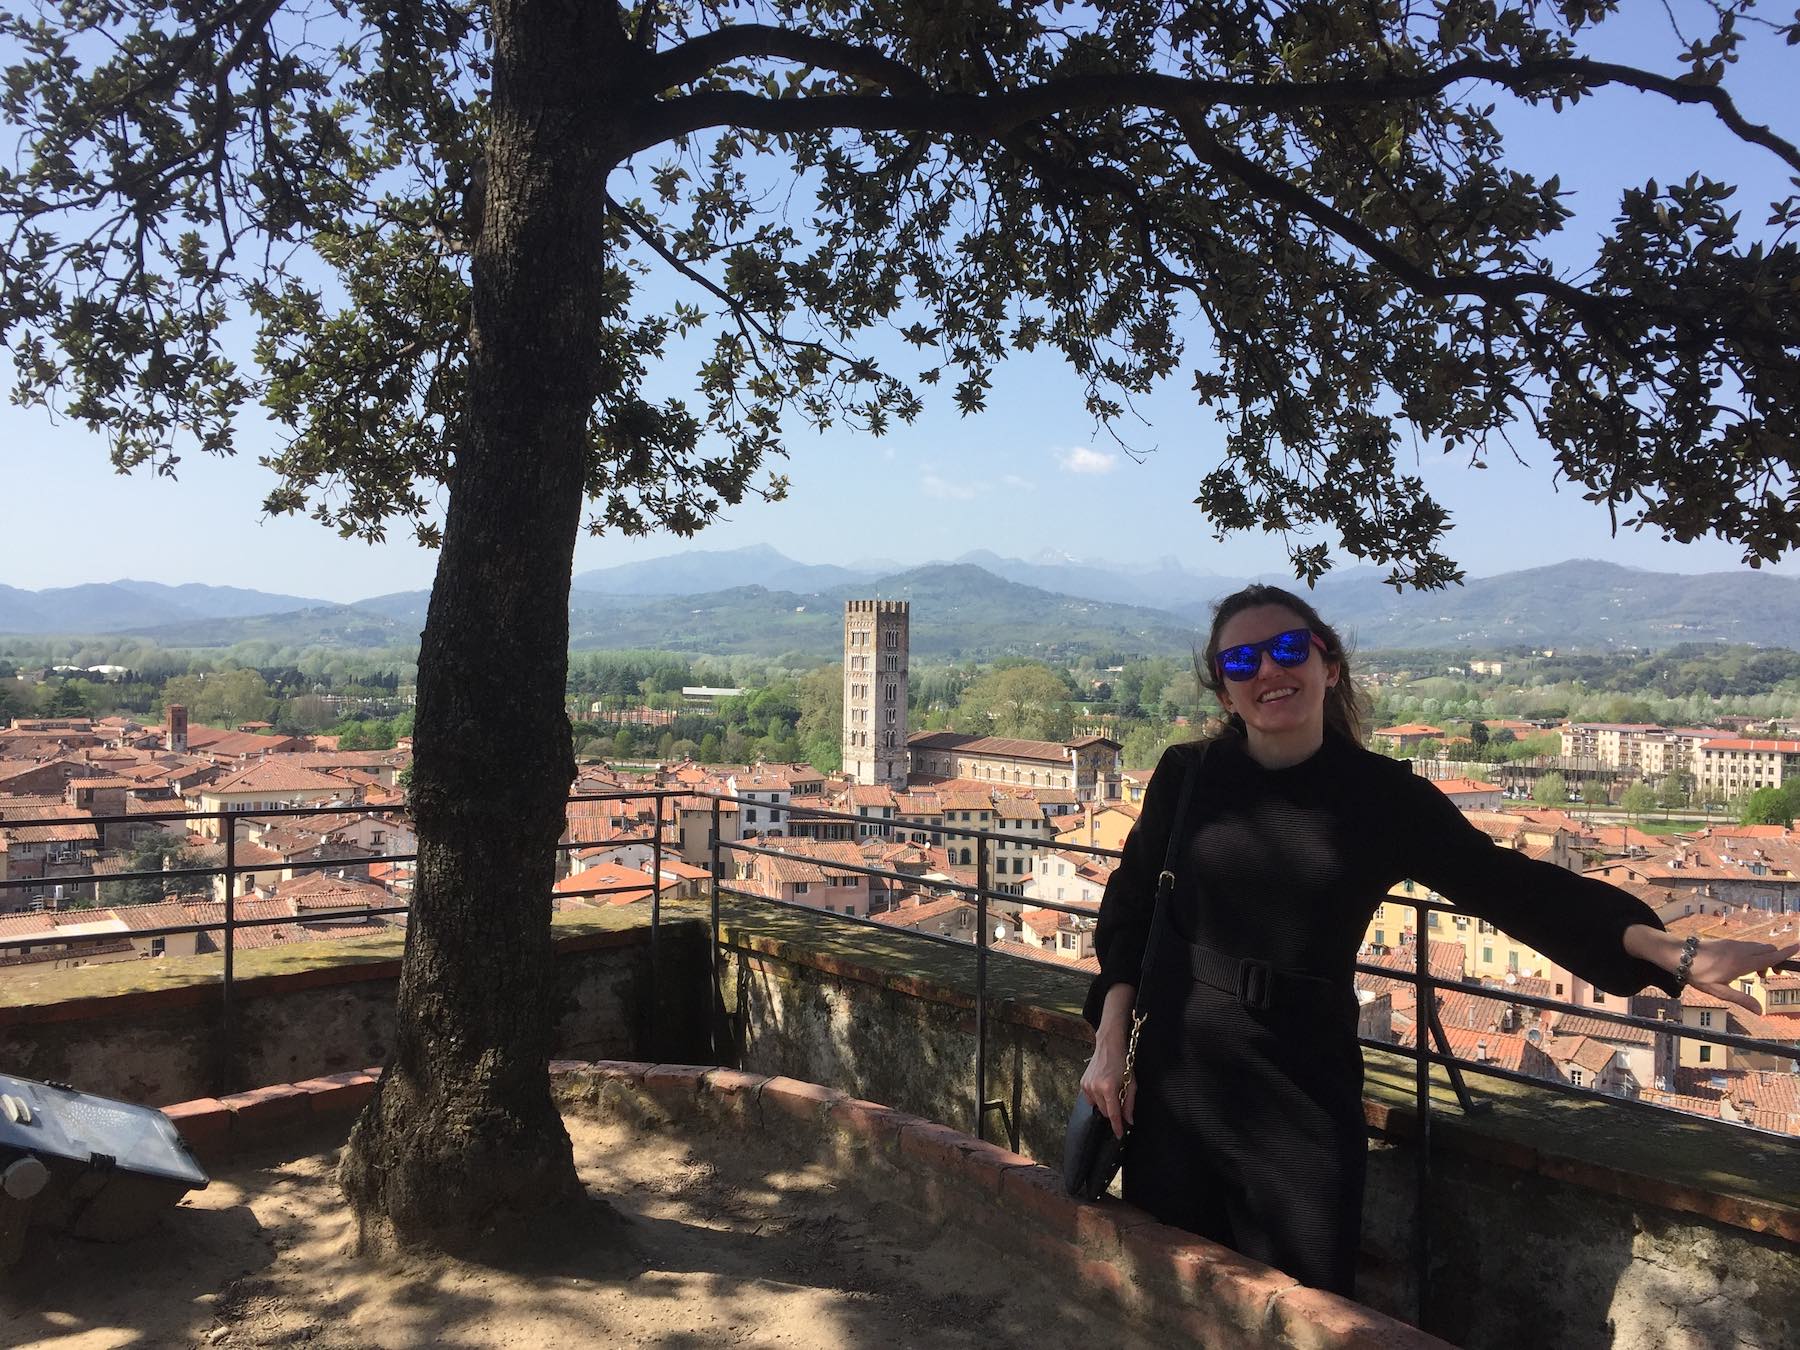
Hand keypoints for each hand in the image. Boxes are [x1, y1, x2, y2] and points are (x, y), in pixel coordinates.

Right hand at [1079, 1021, 1136, 1139]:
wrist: (1108, 1046)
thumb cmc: (1122, 1063)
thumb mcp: (1131, 1083)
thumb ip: (1129, 1104)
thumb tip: (1129, 1120)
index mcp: (1109, 1088)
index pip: (1113, 1114)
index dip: (1117, 1126)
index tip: (1119, 1135)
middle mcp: (1095, 1088)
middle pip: (1105, 1111)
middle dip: (1113, 1110)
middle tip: (1120, 1098)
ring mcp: (1086, 1086)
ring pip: (1097, 1106)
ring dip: (1105, 1103)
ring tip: (1111, 1089)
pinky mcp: (1082, 1084)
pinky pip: (1090, 1099)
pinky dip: (1097, 1097)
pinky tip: (1102, 1087)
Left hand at [1684, 939, 1799, 1013]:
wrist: (1678, 955)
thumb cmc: (1698, 975)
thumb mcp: (1720, 991)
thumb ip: (1742, 999)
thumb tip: (1760, 1011)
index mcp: (1742, 963)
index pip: (1771, 957)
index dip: (1787, 952)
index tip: (1799, 946)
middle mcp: (1741, 950)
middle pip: (1769, 950)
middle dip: (1776, 960)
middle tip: (1767, 977)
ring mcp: (1734, 944)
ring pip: (1759, 946)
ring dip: (1764, 957)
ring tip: (1755, 974)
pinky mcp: (1728, 941)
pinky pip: (1749, 945)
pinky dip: (1754, 953)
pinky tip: (1743, 966)